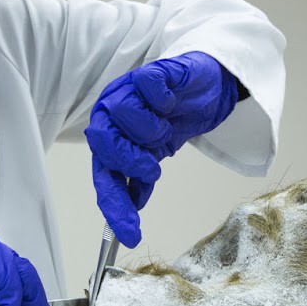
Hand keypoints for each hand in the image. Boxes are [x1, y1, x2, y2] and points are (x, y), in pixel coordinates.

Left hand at [84, 51, 239, 247]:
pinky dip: (163, 102)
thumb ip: (140, 180)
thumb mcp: (155, 157)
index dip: (115, 205)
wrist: (202, 90)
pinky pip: (149, 87)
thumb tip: (133, 208)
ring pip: (127, 115)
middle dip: (131, 162)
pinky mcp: (149, 72)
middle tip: (152, 168)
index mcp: (108, 138)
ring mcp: (127, 90)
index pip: (103, 176)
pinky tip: (170, 104)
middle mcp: (110, 114)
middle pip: (104, 143)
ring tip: (166, 129)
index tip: (131, 233)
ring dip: (153, 131)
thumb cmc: (173, 121)